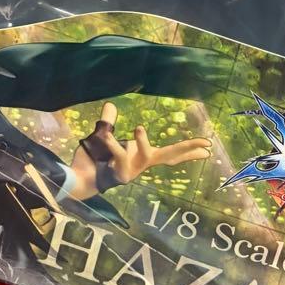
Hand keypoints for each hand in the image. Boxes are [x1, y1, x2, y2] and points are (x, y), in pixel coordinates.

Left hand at [69, 101, 211, 200]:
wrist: (75, 179)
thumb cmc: (92, 160)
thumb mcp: (103, 137)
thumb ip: (108, 122)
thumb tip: (111, 105)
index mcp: (142, 156)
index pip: (170, 152)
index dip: (189, 149)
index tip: (209, 147)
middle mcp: (141, 165)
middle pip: (169, 156)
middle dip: (187, 149)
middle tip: (206, 144)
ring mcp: (131, 171)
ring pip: (144, 155)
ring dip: (143, 142)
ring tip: (139, 127)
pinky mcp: (118, 173)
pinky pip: (117, 154)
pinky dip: (111, 143)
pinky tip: (104, 134)